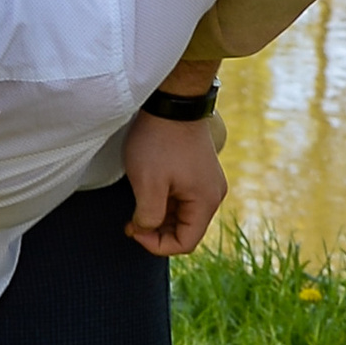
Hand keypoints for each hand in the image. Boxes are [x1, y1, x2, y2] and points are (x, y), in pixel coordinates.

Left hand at [123, 112, 228, 258]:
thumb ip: (148, 216)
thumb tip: (145, 230)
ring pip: (184, 214)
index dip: (156, 244)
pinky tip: (148, 189)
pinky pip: (184, 197)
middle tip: (131, 220)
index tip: (133, 230)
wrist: (172, 100)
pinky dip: (166, 201)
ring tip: (138, 203)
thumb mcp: (148, 183)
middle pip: (186, 229)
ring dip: (160, 215)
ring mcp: (208, 181)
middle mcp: (214, 194)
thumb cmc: (159, 141)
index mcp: (206, 201)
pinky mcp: (200, 170)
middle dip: (157, 230)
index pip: (185, 243)